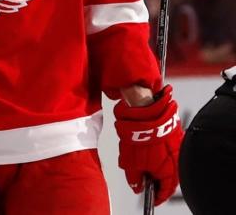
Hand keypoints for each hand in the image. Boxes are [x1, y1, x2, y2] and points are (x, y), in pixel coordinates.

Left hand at [114, 85, 182, 205]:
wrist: (146, 110)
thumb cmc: (139, 135)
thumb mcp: (130, 162)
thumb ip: (134, 178)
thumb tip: (137, 186)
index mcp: (168, 171)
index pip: (165, 190)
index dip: (157, 196)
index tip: (152, 197)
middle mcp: (177, 161)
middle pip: (168, 176)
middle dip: (155, 178)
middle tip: (145, 179)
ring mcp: (178, 148)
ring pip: (167, 162)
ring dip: (156, 164)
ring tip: (140, 159)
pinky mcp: (176, 135)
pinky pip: (167, 149)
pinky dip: (158, 152)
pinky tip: (145, 147)